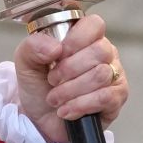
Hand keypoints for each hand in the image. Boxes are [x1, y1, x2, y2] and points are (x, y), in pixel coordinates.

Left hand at [13, 14, 127, 142]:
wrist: (41, 119)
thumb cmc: (39, 85)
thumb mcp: (26, 62)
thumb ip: (33, 46)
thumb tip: (55, 47)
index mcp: (85, 38)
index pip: (94, 24)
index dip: (75, 39)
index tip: (57, 55)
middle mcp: (104, 54)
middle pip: (99, 51)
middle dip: (68, 69)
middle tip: (52, 80)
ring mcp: (114, 76)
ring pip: (101, 75)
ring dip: (70, 90)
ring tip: (55, 98)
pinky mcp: (116, 99)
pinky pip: (105, 97)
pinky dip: (80, 105)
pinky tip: (66, 110)